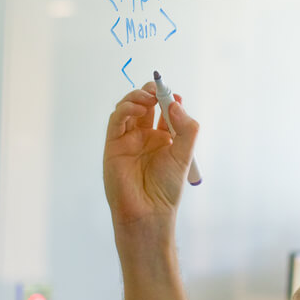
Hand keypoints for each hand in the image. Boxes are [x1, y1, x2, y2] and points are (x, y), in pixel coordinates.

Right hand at [103, 82, 199, 228]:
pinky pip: (117, 120)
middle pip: (146, 105)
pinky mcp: (113, 145)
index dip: (169, 99)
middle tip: (158, 89)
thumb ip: (185, 128)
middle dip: (152, 92)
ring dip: (138, 97)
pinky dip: (126, 109)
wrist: (148, 210)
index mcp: (164, 138)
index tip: (175, 95)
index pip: (165, 111)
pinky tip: (138, 107)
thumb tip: (176, 103)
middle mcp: (145, 136)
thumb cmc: (166, 187)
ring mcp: (128, 139)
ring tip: (149, 97)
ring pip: (129, 108)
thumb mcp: (184, 154)